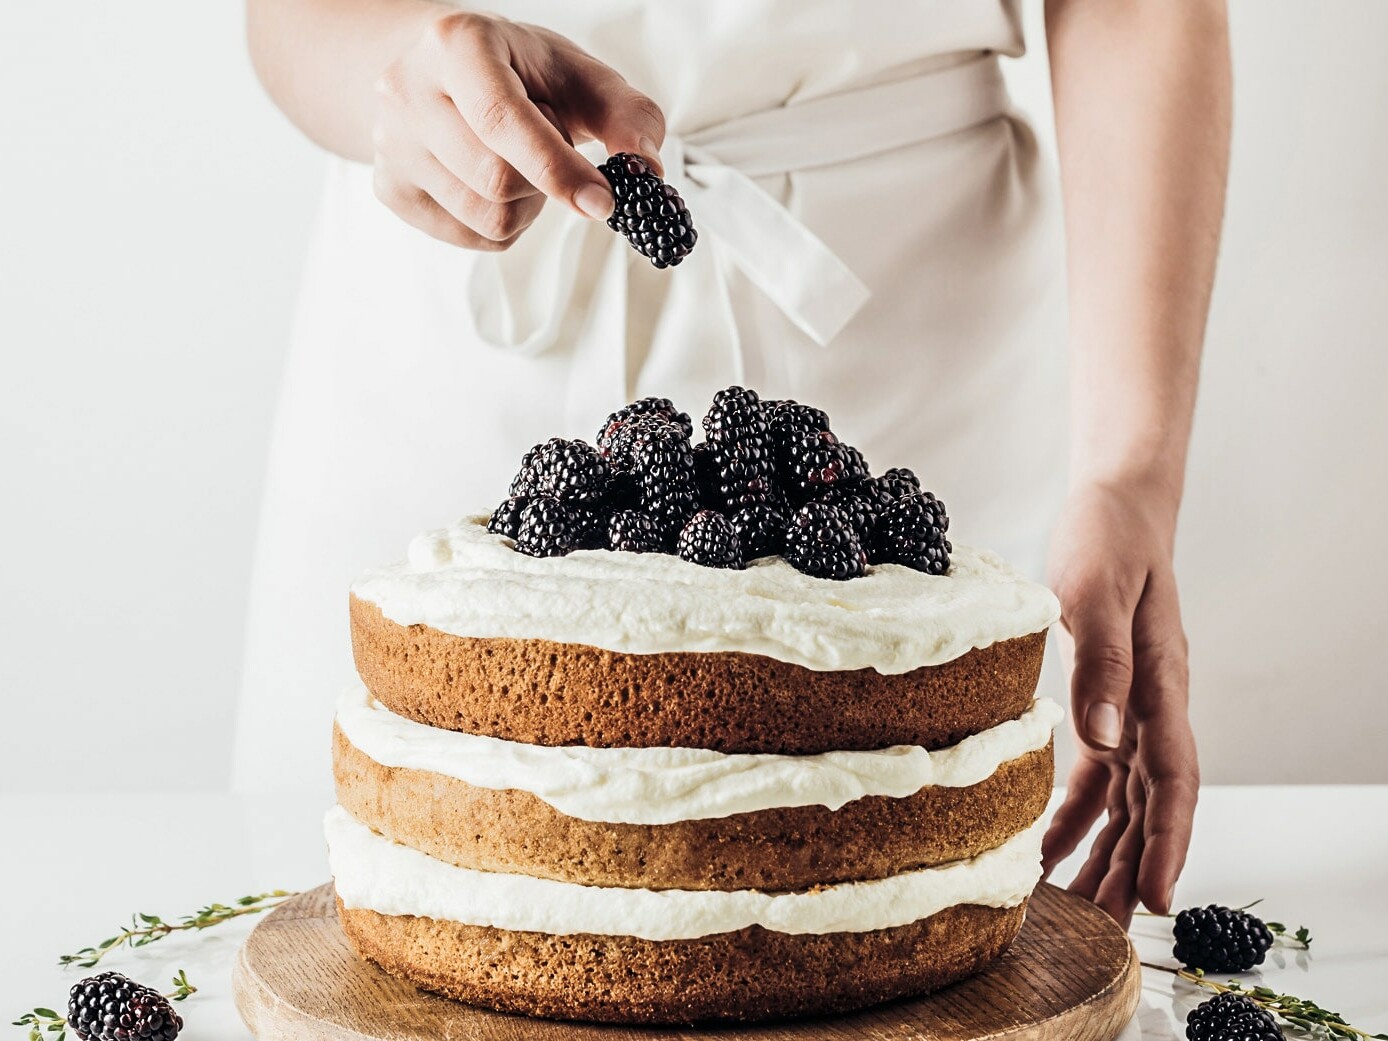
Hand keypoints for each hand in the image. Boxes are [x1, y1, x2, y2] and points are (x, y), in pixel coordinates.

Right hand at [371, 12, 664, 248]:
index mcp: (457, 44)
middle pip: (496, 180)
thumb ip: (626, 114)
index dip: (557, 168)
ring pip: (486, 217)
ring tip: (519, 163)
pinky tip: (496, 183)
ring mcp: (390, 144)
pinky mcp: (390, 188)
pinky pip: (471, 238)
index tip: (604, 201)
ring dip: (527, 206)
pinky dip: (503, 224)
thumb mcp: (578, 75)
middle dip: (545, 181)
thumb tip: (649, 167)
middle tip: (550, 147)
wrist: (445, 74)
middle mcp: (407, 90)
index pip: (501, 120)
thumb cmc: (520, 73)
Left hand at [1040, 478, 1198, 925]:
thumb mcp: (1094, 593)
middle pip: (1153, 808)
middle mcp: (1154, 708)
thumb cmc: (1108, 541)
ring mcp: (1134, 708)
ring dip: (1106, 851)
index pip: (1174, 783)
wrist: (1115, 507)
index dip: (1170, 844)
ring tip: (1078, 910)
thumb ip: (1100, 665)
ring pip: (1127, 800)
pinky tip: (1049, 847)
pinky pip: (1099, 774)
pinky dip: (1077, 813)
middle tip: (1108, 933)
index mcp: (1161, 686)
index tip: (1160, 901)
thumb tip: (1103, 740)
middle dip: (1135, 870)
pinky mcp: (1107, 700)